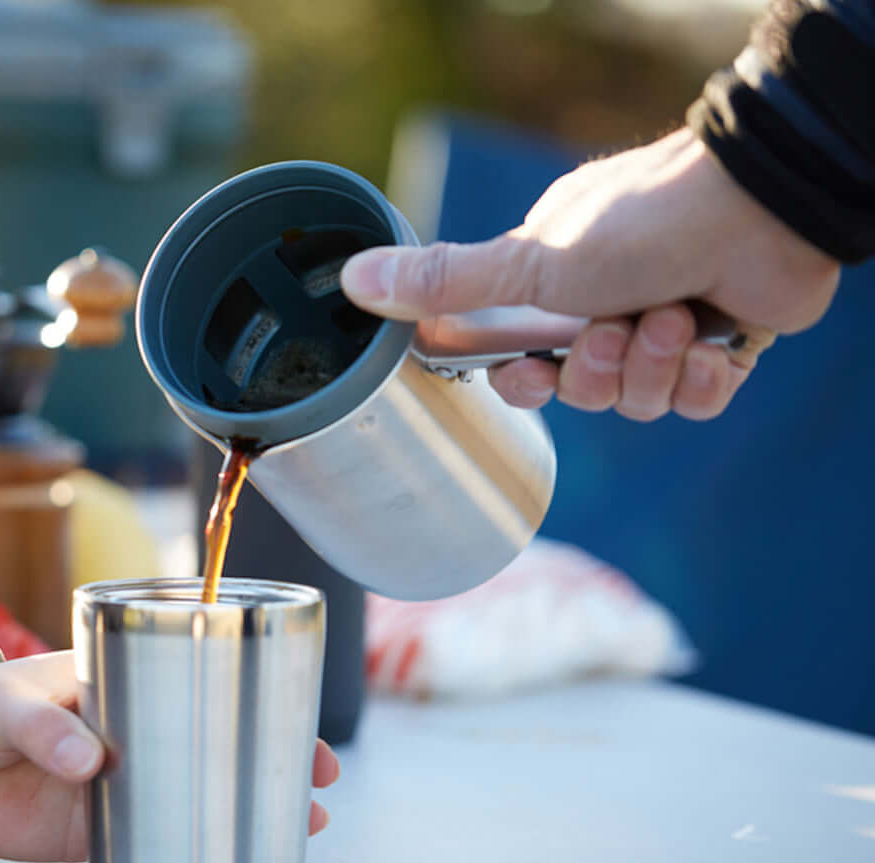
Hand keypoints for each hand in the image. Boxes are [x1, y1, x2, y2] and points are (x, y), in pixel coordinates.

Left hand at [0, 651, 340, 862]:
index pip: (194, 672)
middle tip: (317, 776)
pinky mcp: (91, 826)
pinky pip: (151, 840)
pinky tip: (229, 860)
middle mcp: (126, 726)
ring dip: (245, 803)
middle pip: (213, 735)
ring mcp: (114, 778)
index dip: (248, 685)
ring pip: (196, 789)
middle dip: (270, 752)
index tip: (293, 707)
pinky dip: (192, 849)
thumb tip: (90, 760)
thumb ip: (42, 729)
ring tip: (301, 823)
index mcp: (113, 677)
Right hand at [342, 128, 839, 419]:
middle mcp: (607, 303)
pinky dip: (701, 377)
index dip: (525, 381)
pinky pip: (696, 399)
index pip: (519, 359)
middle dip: (598, 372)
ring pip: (638, 400)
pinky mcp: (721, 348)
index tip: (535, 369)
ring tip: (672, 318)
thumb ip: (444, 283)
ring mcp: (664, 325)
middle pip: (579, 389)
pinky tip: (711, 341)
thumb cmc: (636, 225)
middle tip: (616, 331)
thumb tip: (353, 278)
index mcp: (555, 283)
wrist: (759, 212)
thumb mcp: (525, 263)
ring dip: (652, 365)